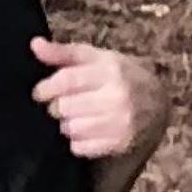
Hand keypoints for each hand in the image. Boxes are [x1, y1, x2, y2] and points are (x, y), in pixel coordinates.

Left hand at [29, 36, 166, 164]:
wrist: (156, 104)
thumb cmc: (120, 76)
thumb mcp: (97, 58)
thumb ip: (64, 53)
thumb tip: (34, 44)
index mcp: (111, 68)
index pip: (67, 79)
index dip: (46, 88)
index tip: (40, 92)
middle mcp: (117, 94)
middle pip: (64, 107)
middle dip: (58, 107)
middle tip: (66, 104)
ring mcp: (120, 121)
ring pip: (70, 128)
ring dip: (67, 124)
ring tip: (78, 116)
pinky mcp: (119, 143)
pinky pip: (79, 147)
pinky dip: (77, 141)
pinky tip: (88, 130)